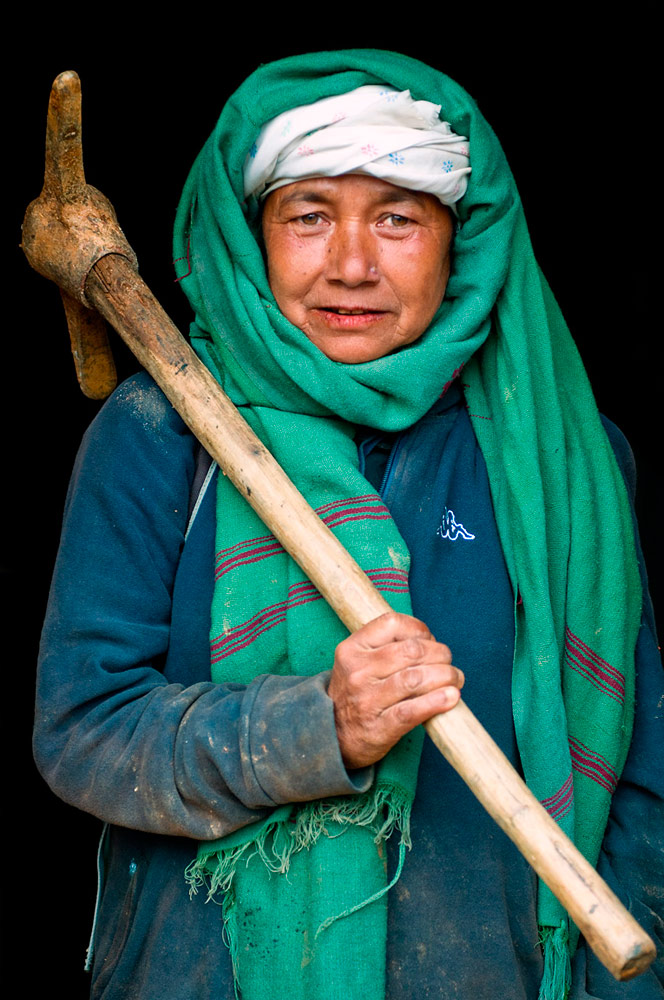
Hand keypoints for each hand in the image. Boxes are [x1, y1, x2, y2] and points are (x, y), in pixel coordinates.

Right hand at [327, 612, 463, 768]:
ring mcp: (367, 700)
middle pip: (411, 651)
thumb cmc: (354, 693)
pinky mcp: (379, 727)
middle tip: (448, 662)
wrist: (331, 735)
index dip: (419, 629)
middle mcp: (357, 671)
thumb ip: (385, 647)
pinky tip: (451, 698)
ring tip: (455, 679)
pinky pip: (412, 711)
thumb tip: (432, 643)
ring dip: (445, 676)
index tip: (430, 640)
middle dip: (440, 654)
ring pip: (415, 678)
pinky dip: (436, 702)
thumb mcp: (356, 662)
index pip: (392, 624)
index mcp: (352, 649)